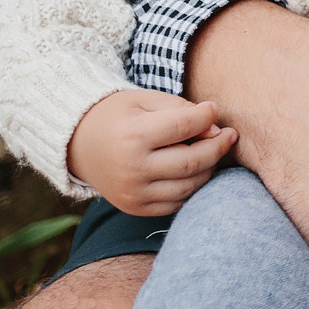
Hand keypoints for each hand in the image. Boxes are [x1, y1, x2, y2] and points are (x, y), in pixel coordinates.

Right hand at [67, 90, 236, 215]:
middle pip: (193, 161)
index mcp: (133, 137)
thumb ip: (182, 110)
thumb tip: (216, 131)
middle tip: (229, 134)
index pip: (185, 127)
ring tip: (211, 150)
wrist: (79, 144)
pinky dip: (192, 186)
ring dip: (209, 167)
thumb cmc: (119, 116)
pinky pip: (178, 202)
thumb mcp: (146, 101)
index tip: (212, 109)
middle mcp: (132, 169)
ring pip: (190, 185)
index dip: (207, 116)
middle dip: (218, 147)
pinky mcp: (136, 208)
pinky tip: (193, 169)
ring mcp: (133, 193)